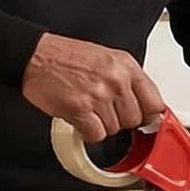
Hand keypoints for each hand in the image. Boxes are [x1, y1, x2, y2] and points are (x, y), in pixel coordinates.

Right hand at [21, 33, 168, 142]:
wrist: (34, 55)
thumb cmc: (65, 57)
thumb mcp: (105, 58)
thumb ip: (127, 81)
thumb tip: (143, 106)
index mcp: (125, 65)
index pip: (154, 102)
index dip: (148, 116)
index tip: (144, 122)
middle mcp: (115, 79)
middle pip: (133, 120)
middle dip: (118, 119)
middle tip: (101, 109)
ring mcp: (98, 94)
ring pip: (113, 129)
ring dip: (99, 125)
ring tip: (85, 108)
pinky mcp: (80, 108)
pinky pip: (95, 135)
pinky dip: (86, 132)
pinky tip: (78, 117)